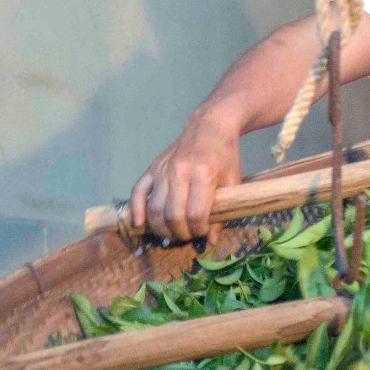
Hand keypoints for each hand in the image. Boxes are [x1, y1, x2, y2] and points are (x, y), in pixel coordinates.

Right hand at [129, 110, 243, 243]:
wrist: (210, 127)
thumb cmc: (225, 156)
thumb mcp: (232, 182)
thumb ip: (222, 212)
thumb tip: (210, 241)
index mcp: (203, 174)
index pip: (195, 214)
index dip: (199, 230)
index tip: (203, 233)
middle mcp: (179, 172)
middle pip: (172, 215)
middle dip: (180, 233)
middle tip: (187, 236)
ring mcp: (163, 169)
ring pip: (154, 208)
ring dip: (161, 228)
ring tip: (171, 234)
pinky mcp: (153, 167)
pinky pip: (138, 191)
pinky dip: (136, 210)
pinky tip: (140, 224)